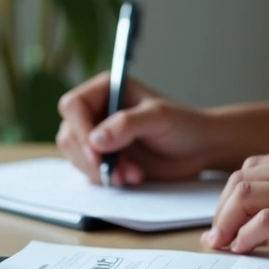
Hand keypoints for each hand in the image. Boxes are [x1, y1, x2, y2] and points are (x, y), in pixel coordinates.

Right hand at [56, 72, 220, 185]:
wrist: (200, 150)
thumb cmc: (184, 125)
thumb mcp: (158, 118)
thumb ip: (126, 125)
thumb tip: (95, 140)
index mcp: (106, 89)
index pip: (73, 106)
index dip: (80, 130)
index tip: (97, 152)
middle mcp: (97, 111)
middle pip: (69, 134)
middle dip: (91, 157)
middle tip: (115, 171)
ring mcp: (97, 136)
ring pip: (75, 155)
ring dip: (99, 171)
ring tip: (131, 175)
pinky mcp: (103, 158)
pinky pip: (87, 171)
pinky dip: (105, 178)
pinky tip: (131, 177)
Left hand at [201, 143, 268, 264]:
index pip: (255, 167)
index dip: (233, 194)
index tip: (227, 218)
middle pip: (241, 179)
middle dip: (222, 209)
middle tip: (217, 236)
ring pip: (244, 195)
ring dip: (225, 222)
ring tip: (223, 245)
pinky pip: (264, 221)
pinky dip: (245, 236)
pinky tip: (244, 249)